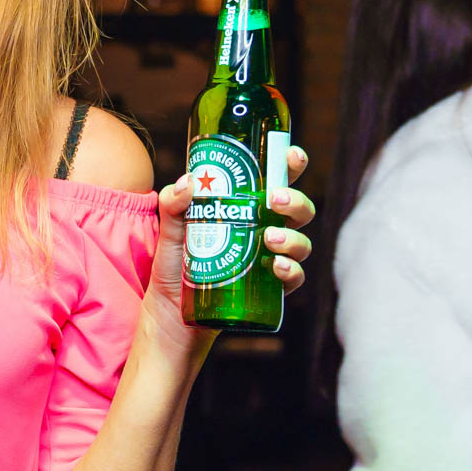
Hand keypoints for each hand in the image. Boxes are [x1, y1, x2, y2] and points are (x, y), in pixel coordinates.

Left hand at [143, 145, 317, 336]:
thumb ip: (173, 204)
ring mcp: (270, 260)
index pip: (276, 180)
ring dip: (292, 237)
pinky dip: (292, 270)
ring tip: (269, 238)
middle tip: (274, 199)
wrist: (170, 315)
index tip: (291, 155)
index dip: (290, 164)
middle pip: (299, 209)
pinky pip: (294, 278)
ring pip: (301, 242)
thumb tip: (188, 182)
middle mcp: (264, 230)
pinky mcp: (269, 290)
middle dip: (296, 200)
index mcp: (247, 208)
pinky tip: (277, 267)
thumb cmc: (175, 266)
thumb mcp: (169, 231)